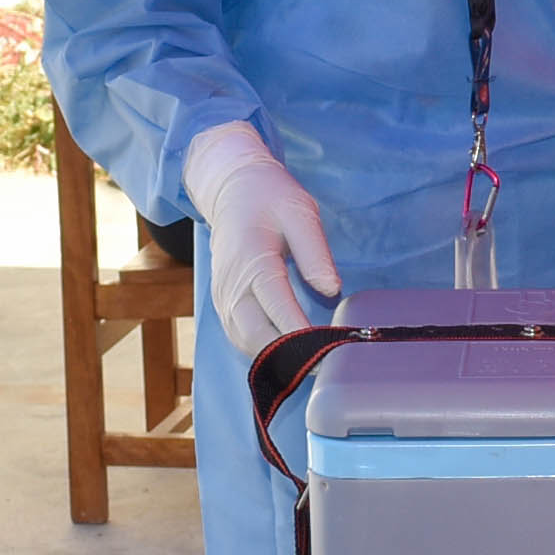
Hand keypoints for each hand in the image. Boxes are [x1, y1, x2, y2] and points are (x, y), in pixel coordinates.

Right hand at [185, 119, 339, 355]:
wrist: (231, 189)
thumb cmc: (270, 198)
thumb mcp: (301, 212)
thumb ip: (315, 253)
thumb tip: (331, 289)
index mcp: (253, 259)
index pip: (277, 306)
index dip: (301, 334)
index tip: (327, 350)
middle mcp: (232, 285)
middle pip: (255, 336)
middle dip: (289, 356)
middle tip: (327, 364)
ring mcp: (223, 298)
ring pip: (246, 343)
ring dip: (276, 358)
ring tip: (314, 364)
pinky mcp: (223, 304)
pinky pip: (241, 337)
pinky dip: (264, 350)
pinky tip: (291, 353)